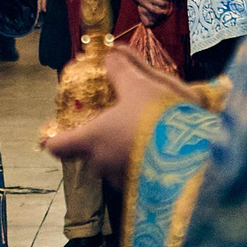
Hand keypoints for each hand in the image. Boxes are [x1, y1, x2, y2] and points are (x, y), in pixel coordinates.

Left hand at [41, 48, 187, 186]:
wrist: (195, 153)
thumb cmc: (157, 116)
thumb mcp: (140, 86)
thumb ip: (121, 71)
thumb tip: (108, 54)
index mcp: (91, 138)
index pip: (59, 146)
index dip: (54, 141)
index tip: (51, 138)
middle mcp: (100, 164)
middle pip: (89, 155)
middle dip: (99, 144)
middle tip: (115, 128)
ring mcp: (121, 180)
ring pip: (113, 167)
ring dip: (122, 155)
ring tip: (144, 139)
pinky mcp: (144, 191)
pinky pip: (135, 177)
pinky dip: (141, 167)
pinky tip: (159, 154)